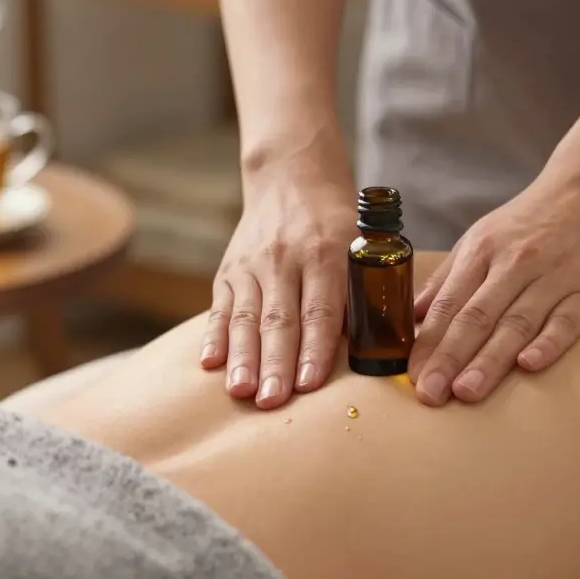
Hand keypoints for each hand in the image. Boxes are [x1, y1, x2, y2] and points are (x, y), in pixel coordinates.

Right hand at [200, 151, 357, 409]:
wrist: (290, 176)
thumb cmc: (336, 221)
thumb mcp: (358, 245)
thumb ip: (361, 293)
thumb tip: (369, 348)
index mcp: (324, 252)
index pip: (319, 309)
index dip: (314, 348)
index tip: (309, 383)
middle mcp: (284, 258)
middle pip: (279, 319)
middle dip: (275, 363)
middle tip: (272, 401)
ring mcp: (251, 264)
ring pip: (245, 317)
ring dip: (243, 357)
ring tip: (241, 391)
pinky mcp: (228, 270)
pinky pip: (219, 308)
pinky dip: (213, 336)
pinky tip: (210, 363)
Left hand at [408, 169, 579, 405]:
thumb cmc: (529, 223)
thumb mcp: (481, 240)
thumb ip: (447, 281)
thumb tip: (410, 319)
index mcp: (482, 253)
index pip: (448, 304)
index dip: (429, 343)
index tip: (413, 377)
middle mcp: (515, 264)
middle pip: (476, 317)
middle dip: (450, 358)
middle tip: (430, 395)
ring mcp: (554, 277)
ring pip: (517, 323)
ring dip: (490, 359)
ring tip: (467, 392)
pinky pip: (567, 321)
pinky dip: (548, 343)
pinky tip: (529, 366)